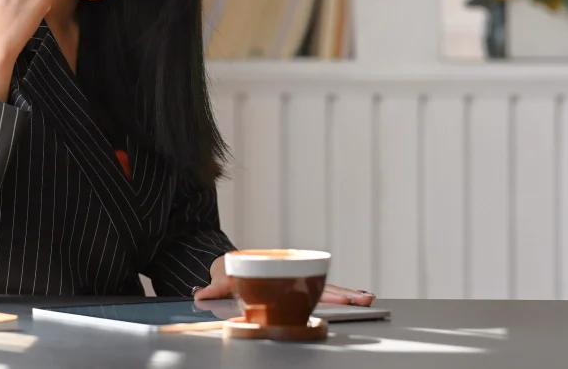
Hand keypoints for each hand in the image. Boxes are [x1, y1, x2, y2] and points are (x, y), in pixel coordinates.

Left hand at [193, 255, 376, 306]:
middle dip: (344, 293)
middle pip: (323, 287)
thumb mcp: (221, 278)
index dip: (327, 291)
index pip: (306, 283)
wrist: (227, 266)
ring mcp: (294, 284)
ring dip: (345, 295)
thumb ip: (214, 287)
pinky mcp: (293, 291)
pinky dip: (335, 297)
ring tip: (366, 299)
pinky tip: (352, 300)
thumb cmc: (227, 272)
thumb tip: (201, 294)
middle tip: (365, 299)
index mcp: (278, 273)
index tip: (345, 296)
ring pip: (325, 290)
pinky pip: (318, 295)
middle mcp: (290, 277)